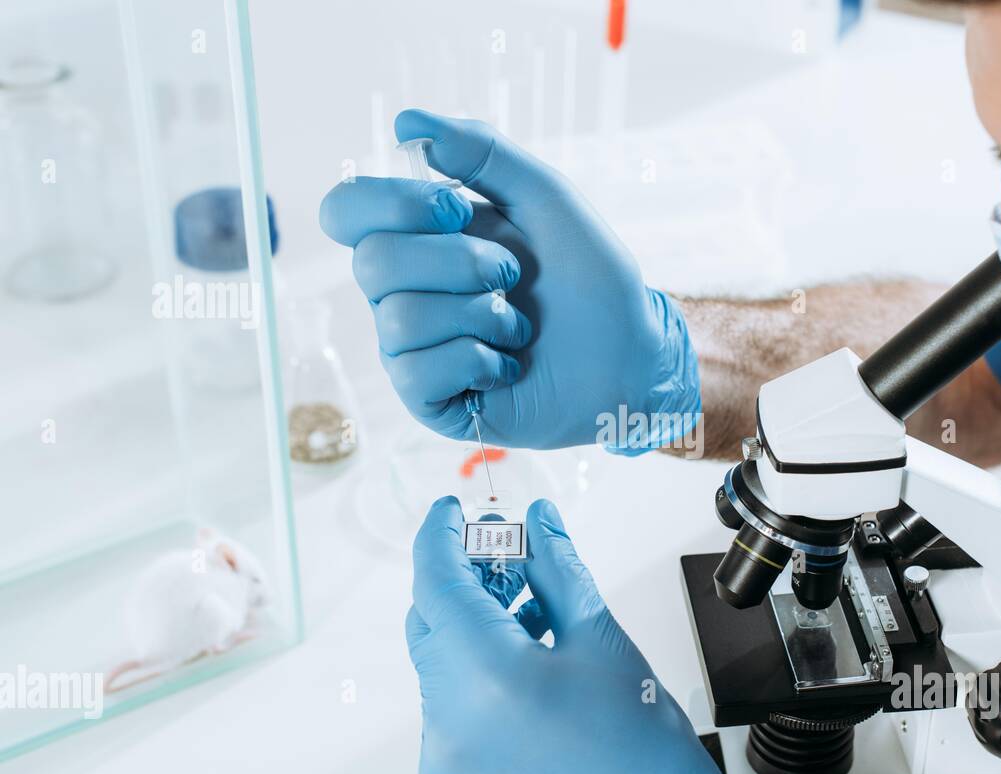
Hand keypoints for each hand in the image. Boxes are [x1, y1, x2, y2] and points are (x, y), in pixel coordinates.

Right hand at [319, 110, 699, 452]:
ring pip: (399, 319)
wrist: (630, 354)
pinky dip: (477, 361)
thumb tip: (404, 124)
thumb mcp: (543, 198)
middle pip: (372, 263)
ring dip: (480, 316)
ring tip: (518, 327)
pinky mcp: (429, 399)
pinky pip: (416, 372)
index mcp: (419, 238)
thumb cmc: (589, 278)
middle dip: (459, 263)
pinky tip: (506, 365)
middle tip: (511, 275)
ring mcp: (412, 349)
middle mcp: (403, 291)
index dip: (393, 204)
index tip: (457, 209)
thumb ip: (480, 152)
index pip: (346, 210)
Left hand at [405, 496, 774, 773]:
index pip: (435, 579)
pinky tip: (524, 666)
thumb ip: (558, 571)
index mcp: (487, 675)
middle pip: (431, 619)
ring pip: (439, 662)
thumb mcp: (603, 643)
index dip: (441, 534)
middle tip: (509, 557)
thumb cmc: (643, 760)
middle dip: (465, 580)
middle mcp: (450, 718)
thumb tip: (538, 524)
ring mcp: (443, 755)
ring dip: (473, 627)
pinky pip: (447, 706)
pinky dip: (474, 675)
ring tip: (532, 614)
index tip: (454, 512)